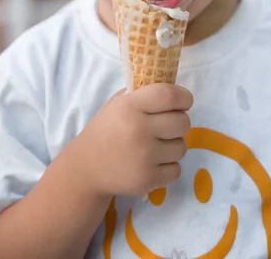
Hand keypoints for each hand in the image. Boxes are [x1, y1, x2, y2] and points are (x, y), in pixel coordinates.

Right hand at [70, 84, 192, 197]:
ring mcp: (145, 157)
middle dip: (179, 122)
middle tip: (167, 126)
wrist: (86, 167)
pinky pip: (177, 170)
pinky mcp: (148, 180)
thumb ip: (143, 95)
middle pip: (183, 122)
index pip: (170, 95)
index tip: (184, 101)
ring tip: (156, 146)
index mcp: (130, 106)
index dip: (184, 97)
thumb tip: (173, 91)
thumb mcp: (118, 104)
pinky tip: (153, 163)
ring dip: (173, 146)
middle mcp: (139, 130)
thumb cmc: (106, 130)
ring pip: (182, 147)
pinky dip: (169, 167)